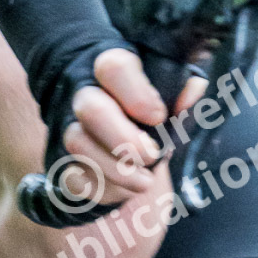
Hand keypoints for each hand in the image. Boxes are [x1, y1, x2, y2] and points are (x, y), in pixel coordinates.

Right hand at [60, 50, 205, 206]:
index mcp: (114, 68)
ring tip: (145, 181)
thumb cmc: (152, 104)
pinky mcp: (63, 160)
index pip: (114, 68)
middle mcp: (86, 93)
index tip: (159, 117)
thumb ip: (186, 91)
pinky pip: (73, 177)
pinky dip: (104, 189)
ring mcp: (70, 126)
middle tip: (153, 155)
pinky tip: (126, 189)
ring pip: (78, 145)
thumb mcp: (173, 92)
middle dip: (125, 140)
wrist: (117, 129)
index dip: (137, 95)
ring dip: (116, 170)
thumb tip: (194, 91)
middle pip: (92, 110)